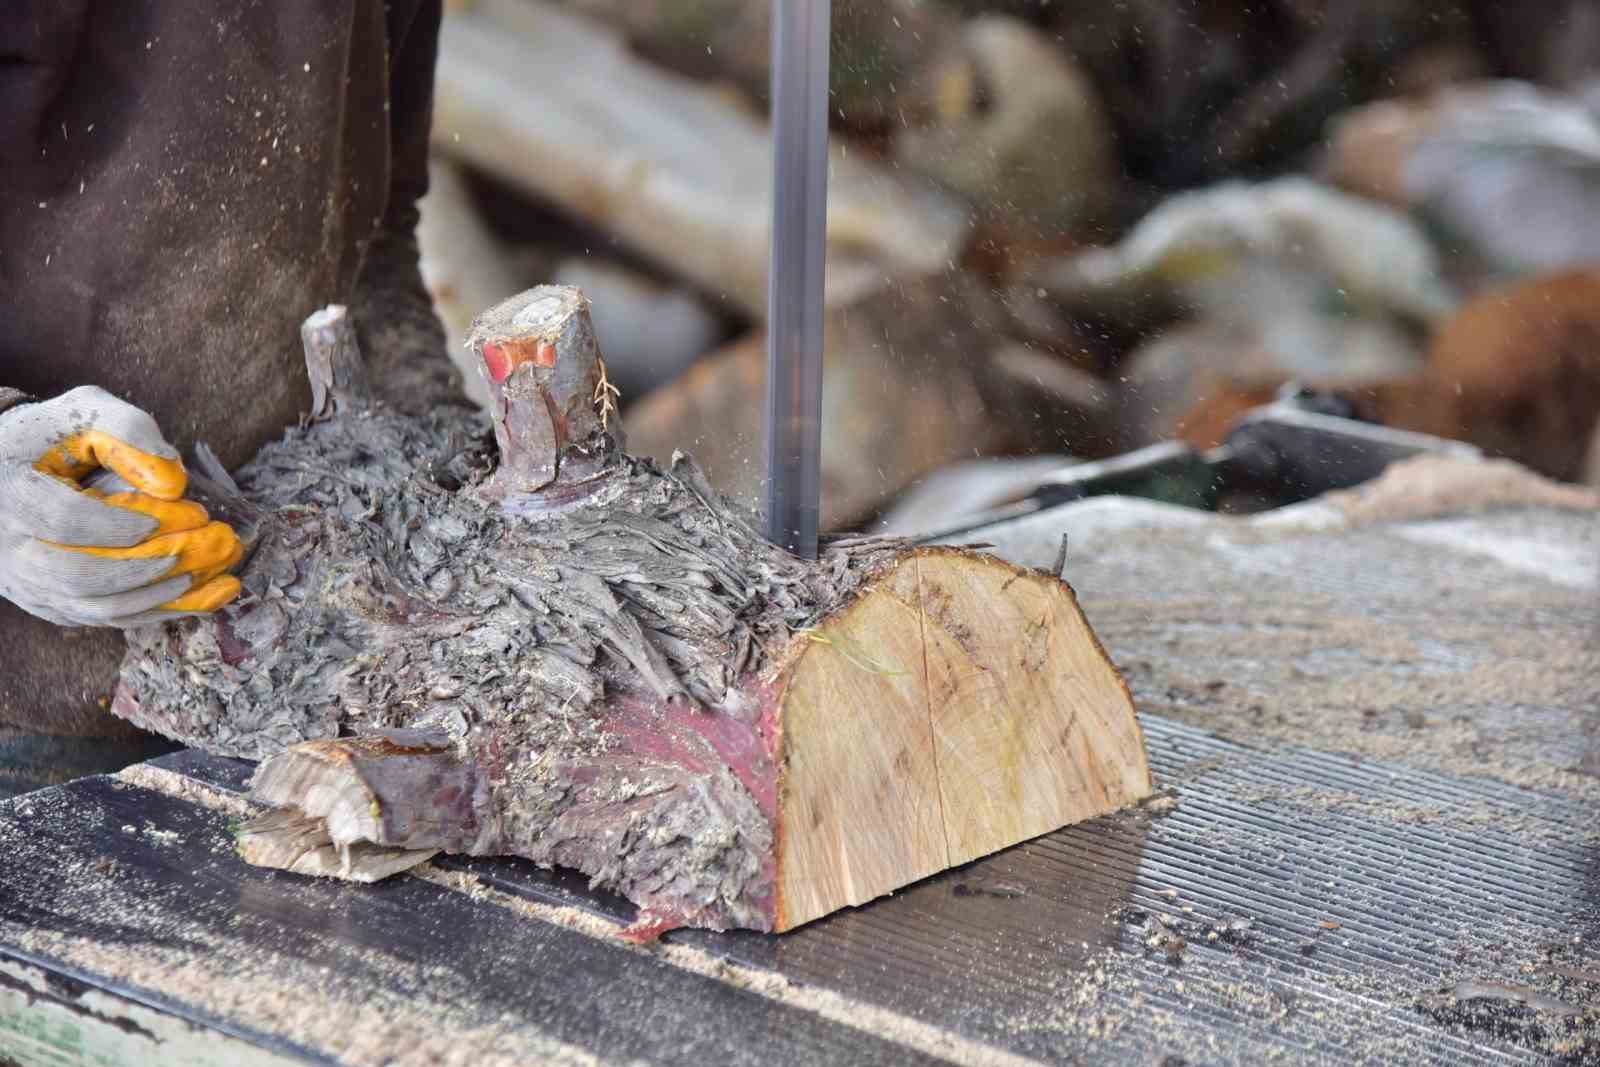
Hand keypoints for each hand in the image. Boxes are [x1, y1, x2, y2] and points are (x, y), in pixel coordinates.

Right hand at [0, 386, 243, 626]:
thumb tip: (173, 484)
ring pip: (97, 608)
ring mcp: (27, 584)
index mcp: (12, 493)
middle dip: (157, 564)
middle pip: (83, 575)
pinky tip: (210, 596)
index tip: (188, 513)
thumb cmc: (50, 437)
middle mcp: (10, 548)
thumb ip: (130, 434)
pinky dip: (162, 610)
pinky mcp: (52, 604)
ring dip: (167, 595)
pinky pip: (109, 618)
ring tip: (223, 576)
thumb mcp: (86, 414)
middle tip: (215, 545)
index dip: (128, 522)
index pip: (66, 520)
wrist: (4, 473)